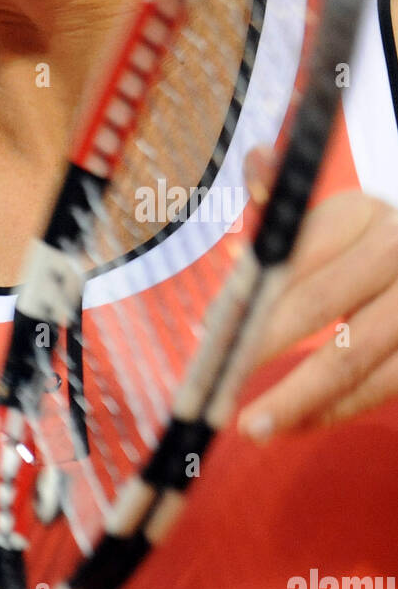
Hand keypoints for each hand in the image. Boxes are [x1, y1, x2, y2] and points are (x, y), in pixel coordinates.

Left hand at [236, 145, 397, 439]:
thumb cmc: (355, 244)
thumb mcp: (322, 213)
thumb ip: (281, 198)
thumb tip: (255, 160)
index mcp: (360, 211)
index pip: (296, 256)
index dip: (250, 296)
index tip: (209, 331)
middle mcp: (395, 250)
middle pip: (320, 306)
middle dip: (262, 349)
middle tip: (218, 388)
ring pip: (355, 358)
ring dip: (299, 398)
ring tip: (253, 428)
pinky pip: (383, 386)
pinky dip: (337, 409)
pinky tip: (298, 423)